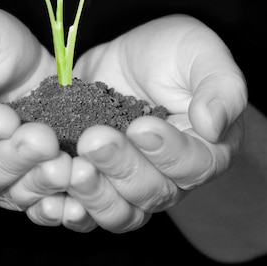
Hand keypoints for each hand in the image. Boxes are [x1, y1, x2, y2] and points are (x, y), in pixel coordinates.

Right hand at [0, 7, 70, 224]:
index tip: (8, 120)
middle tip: (45, 142)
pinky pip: (32, 202)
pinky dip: (52, 204)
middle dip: (11, 158)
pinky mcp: (19, 183)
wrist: (21, 69)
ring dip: (35, 182)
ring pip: (3, 192)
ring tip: (65, 167)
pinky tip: (75, 196)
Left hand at [66, 15, 247, 232]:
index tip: (142, 126)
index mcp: (205, 150)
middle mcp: (171, 178)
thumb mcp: (200, 52)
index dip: (168, 152)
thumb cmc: (173, 53)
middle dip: (121, 167)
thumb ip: (219, 86)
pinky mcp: (97, 183)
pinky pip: (85, 213)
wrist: (129, 61)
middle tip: (94, 139)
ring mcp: (131, 186)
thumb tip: (213, 124)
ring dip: (93, 194)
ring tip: (72, 166)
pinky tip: (46, 198)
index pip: (194, 166)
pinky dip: (66, 211)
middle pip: (151, 193)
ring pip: (118, 213)